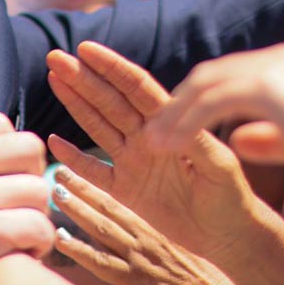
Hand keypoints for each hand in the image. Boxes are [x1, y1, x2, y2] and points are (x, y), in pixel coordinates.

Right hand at [0, 113, 52, 284]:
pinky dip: (41, 241)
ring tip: (23, 231)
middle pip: (28, 147)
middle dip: (34, 174)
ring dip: (39, 213)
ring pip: (38, 188)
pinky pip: (38, 224)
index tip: (7, 177)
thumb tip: (14, 146)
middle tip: (22, 202)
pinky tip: (27, 251)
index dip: (13, 151)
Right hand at [45, 42, 264, 264]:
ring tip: (54, 79)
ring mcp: (133, 161)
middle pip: (109, 100)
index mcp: (170, 123)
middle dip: (83, 78)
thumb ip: (192, 141)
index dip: (111, 68)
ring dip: (75, 103)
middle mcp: (147, 137)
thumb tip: (159, 129)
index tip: (86, 50)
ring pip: (97, 125)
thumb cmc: (231, 196)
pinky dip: (73, 157)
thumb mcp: (217, 164)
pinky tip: (53, 140)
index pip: (136, 87)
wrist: (228, 235)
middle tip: (55, 57)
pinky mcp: (125, 189)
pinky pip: (92, 171)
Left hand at [49, 165, 228, 284]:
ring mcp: (136, 257)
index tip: (74, 171)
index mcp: (152, 229)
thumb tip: (122, 238)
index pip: (119, 202)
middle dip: (81, 187)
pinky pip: (100, 262)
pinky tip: (60, 239)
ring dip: (76, 209)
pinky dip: (78, 250)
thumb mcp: (173, 252)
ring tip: (56, 193)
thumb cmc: (197, 279)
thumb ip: (147, 242)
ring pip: (100, 227)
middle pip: (107, 206)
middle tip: (59, 171)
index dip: (94, 186)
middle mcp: (143, 237)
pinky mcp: (133, 280)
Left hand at [144, 44, 283, 191]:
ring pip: (204, 87)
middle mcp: (276, 59)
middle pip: (209, 75)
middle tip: (150, 129)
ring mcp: (271, 69)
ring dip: (174, 115)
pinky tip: (170, 146)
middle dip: (177, 103)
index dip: (196, 100)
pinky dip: (186, 123)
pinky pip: (211, 103)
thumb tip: (236, 138)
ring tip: (151, 143)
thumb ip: (267, 135)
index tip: (173, 124)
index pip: (228, 76)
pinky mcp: (266, 87)